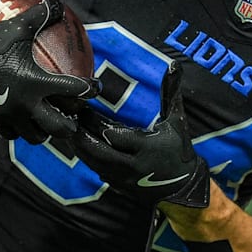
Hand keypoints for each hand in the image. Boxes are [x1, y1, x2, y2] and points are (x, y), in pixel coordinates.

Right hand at [0, 0, 99, 143]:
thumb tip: (57, 4)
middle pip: (60, 125)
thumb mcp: (18, 25)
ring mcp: (10, 116)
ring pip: (36, 135)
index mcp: (37, 82)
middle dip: (71, 122)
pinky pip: (12, 134)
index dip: (90, 89)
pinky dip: (21, 130)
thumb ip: (41, 15)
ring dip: (46, 130)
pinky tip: (22, 121)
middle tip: (74, 113)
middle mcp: (27, 104)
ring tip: (49, 122)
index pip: (75, 90)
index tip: (95, 87)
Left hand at [71, 61, 209, 207]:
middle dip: (82, 135)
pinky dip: (87, 156)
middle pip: (99, 151)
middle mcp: (133, 165)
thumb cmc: (180, 149)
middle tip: (69, 117)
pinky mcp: (119, 184)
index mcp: (147, 148)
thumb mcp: (177, 120)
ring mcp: (124, 178)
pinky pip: (97, 169)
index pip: (115, 135)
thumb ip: (171, 93)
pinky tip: (78, 142)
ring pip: (94, 162)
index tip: (84, 108)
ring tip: (69, 127)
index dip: (97, 123)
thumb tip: (174, 65)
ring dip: (80, 146)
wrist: (183, 186)